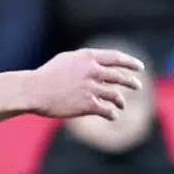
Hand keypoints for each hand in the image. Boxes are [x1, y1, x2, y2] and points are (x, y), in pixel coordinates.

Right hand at [27, 48, 144, 119]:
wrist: (33, 90)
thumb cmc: (46, 75)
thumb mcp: (66, 60)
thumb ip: (84, 61)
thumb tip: (99, 64)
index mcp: (87, 58)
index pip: (116, 58)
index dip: (130, 62)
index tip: (140, 67)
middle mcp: (92, 71)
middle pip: (120, 77)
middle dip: (132, 82)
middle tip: (138, 86)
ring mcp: (91, 88)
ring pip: (116, 96)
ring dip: (120, 101)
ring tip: (120, 104)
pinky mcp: (88, 104)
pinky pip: (107, 110)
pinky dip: (112, 114)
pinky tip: (112, 116)